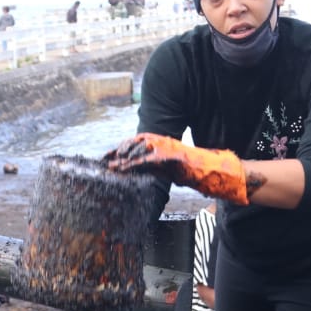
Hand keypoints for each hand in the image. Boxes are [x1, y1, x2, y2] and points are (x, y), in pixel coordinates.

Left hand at [104, 133, 248, 204]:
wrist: (206, 169)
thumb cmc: (188, 169)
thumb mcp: (165, 167)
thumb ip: (151, 166)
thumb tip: (136, 170)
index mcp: (159, 141)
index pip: (135, 141)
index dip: (120, 148)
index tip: (108, 156)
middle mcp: (160, 140)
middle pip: (133, 142)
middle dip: (118, 151)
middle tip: (105, 160)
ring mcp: (164, 146)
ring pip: (137, 150)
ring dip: (123, 158)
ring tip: (111, 167)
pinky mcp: (166, 155)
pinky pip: (146, 159)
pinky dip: (133, 164)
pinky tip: (123, 169)